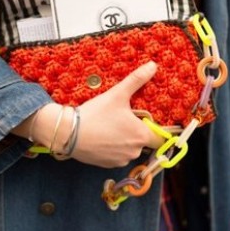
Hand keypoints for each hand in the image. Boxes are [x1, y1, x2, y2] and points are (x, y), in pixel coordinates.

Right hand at [19, 61, 163, 167]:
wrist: (69, 132)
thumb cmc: (96, 114)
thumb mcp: (117, 94)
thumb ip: (137, 80)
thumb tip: (153, 65)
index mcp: (141, 135)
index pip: (160, 137)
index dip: (154, 128)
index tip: (145, 119)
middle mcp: (135, 151)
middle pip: (143, 142)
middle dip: (136, 132)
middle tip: (123, 119)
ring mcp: (121, 160)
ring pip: (130, 150)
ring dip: (125, 141)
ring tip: (110, 127)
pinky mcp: (108, 165)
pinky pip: (117, 157)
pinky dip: (113, 149)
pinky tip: (102, 137)